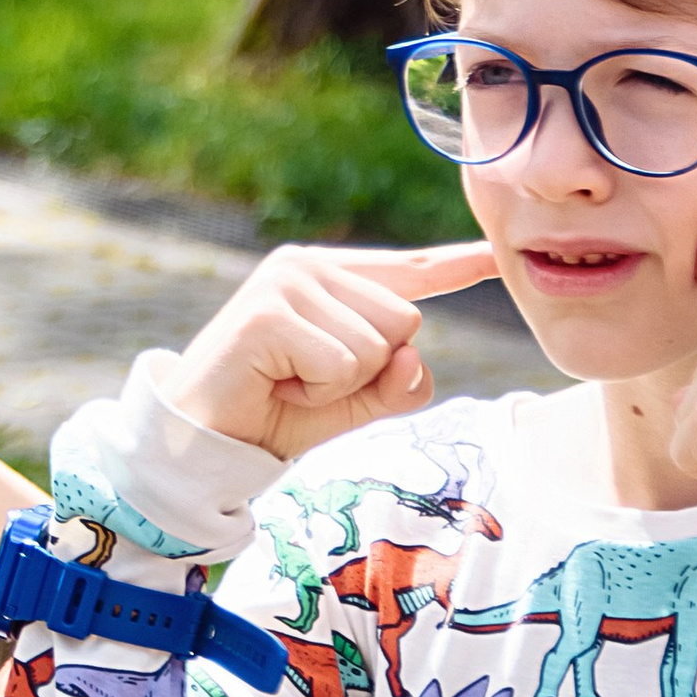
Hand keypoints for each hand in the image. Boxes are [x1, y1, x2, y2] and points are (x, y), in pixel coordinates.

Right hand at [166, 240, 495, 457]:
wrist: (202, 442)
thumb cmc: (275, 414)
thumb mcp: (355, 400)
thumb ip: (398, 380)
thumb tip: (410, 357)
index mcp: (330, 276)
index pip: (408, 271)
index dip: (456, 265)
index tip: (494, 255)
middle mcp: (308, 265)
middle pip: (405, 321)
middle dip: (371, 371)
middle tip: (308, 381)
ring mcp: (287, 282)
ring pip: (378, 346)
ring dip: (341, 386)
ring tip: (289, 382)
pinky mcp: (269, 312)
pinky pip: (344, 364)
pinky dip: (318, 392)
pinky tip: (277, 384)